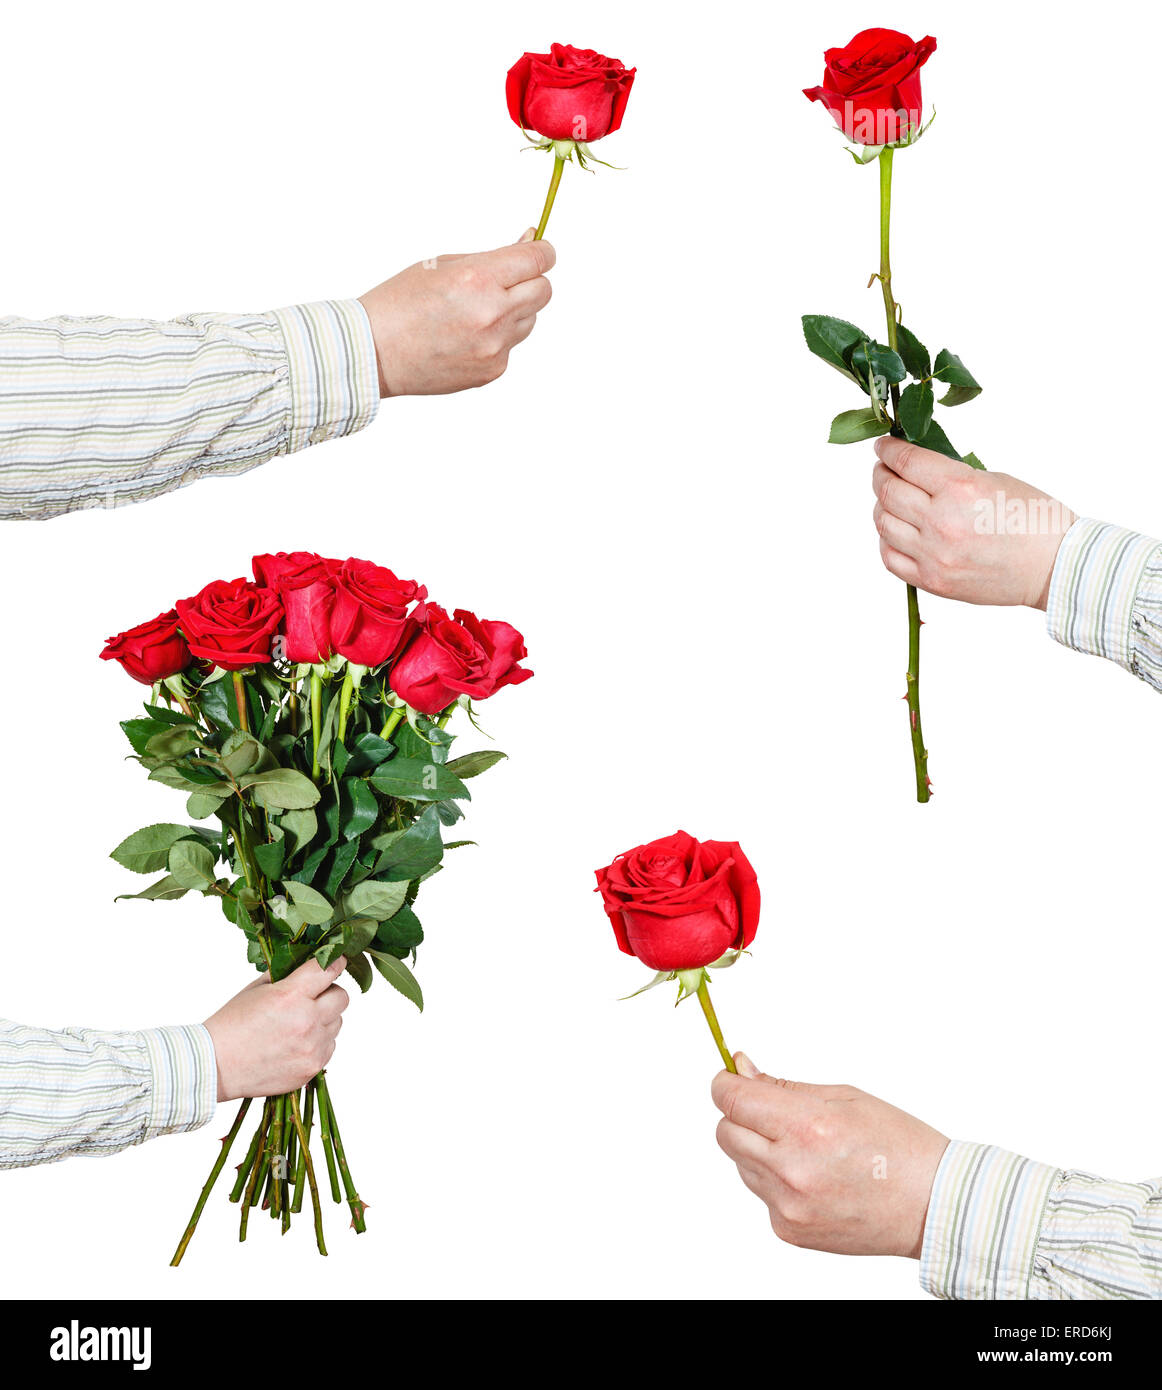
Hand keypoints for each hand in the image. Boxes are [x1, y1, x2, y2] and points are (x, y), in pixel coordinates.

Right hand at [203, 957, 349, 1101]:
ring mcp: (312, 1047)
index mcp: (291, 995)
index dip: (334, 962)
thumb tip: (306, 965)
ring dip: (324, 1020)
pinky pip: (329, 1047)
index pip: (328, 969)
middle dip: (329, 993)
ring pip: (337, 1024)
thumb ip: (285, 976)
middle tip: (313, 998)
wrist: (215, 1065)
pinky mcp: (311, 1068)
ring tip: (298, 1025)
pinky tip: (296, 1044)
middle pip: (342, 998)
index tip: (336, 961)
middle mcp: (307, 1020)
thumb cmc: (231, 1025)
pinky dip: (318, 1043)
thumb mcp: (256, 989)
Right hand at [358, 231, 554, 396]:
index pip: (537, 260)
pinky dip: (497, 338)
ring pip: (529, 320)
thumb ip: (490, 257)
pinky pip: (511, 346)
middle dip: (531, 280)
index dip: (542, 251)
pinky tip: (466, 336)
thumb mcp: (441, 265)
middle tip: (508, 279)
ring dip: (514, 311)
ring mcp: (495, 347)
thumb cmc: (400, 304)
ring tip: (475, 312)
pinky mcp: (493, 370)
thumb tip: (530, 243)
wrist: (374, 353)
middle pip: (544, 291)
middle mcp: (492, 314)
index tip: (539, 249)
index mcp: (477, 278)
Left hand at [712, 1055, 947, 1257]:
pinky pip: (762, 1194)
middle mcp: (791, 1170)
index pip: (732, 1100)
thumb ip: (783, 1087)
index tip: (731, 1077)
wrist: (933, 1206)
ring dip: (758, 1149)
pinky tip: (814, 1178)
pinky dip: (775, 1181)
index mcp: (807, 1128)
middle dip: (740, 1115)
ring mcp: (788, 1207)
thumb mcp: (844, 1097)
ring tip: (807, 1149)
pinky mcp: (789, 1232)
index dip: (726, 1083)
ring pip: (741, 1163)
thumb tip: (740, 1070)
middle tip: (773, 1112)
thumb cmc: (898, 1144)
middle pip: (725, 1132)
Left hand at [872, 437, 1075, 608]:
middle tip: (882, 469)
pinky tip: (894, 530)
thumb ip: (951, 476)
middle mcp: (941, 521)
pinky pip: (890, 557)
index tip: (882, 446)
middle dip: (880, 474)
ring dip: (881, 506)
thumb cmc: (1033, 520)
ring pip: (884, 523)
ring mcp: (933, 554)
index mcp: (960, 488)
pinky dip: (886, 540)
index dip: (888, 450)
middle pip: (888, 491)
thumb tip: (916, 469)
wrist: (1053, 566)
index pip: (907, 462)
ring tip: (888, 498)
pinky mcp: (932, 580)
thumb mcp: (994, 480)